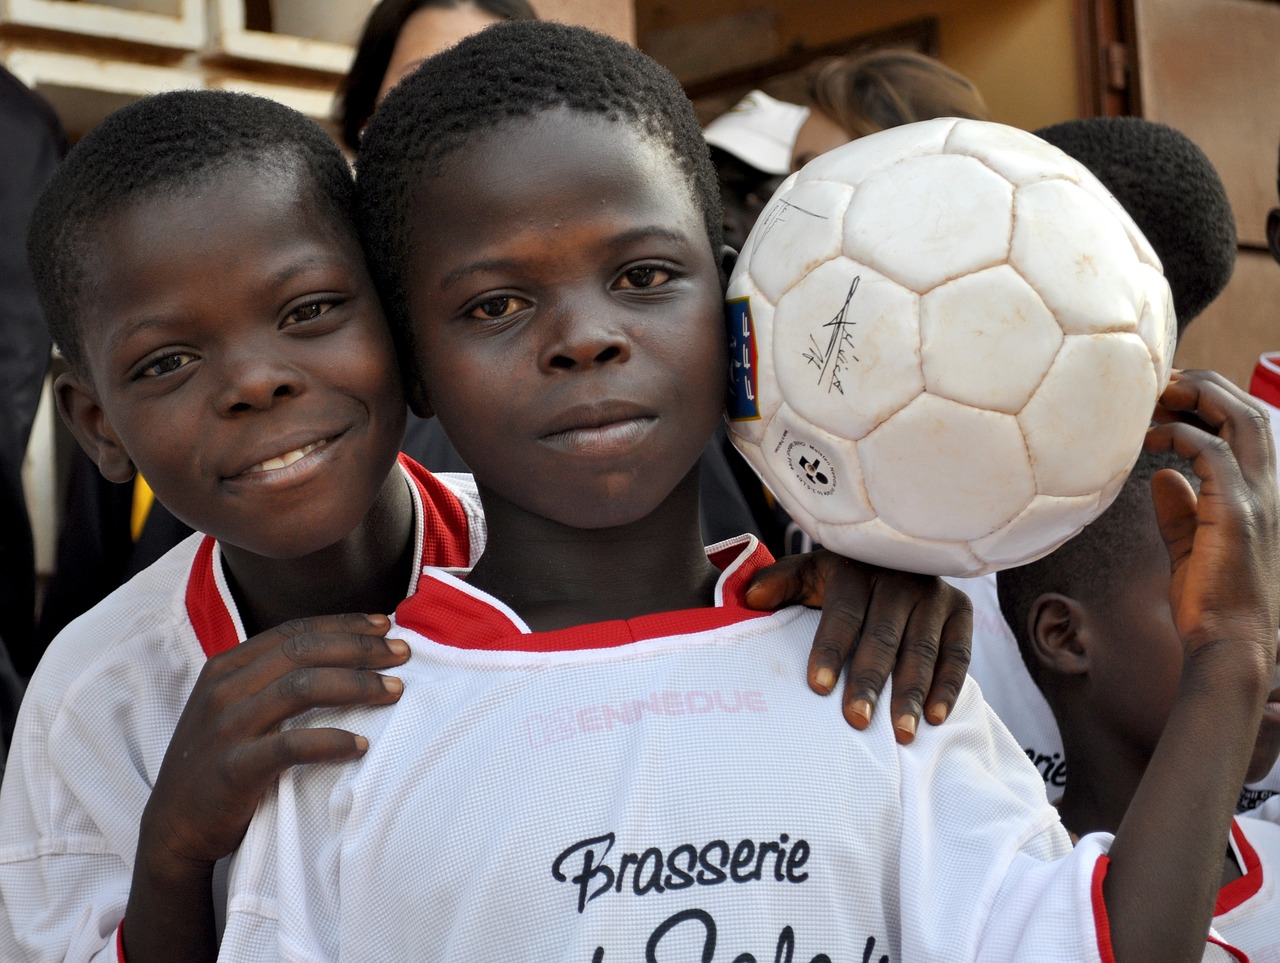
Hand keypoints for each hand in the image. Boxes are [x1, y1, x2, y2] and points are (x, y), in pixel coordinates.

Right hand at [123, 613, 408, 961]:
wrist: (174, 829)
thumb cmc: (222, 763)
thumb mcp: (238, 708)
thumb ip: (275, 680)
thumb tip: (343, 656)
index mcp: (227, 667)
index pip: (295, 632)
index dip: (344, 625)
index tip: (385, 625)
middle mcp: (224, 689)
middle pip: (303, 652)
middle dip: (360, 648)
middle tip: (403, 653)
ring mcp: (225, 728)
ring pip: (301, 688)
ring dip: (356, 685)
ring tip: (395, 691)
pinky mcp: (232, 769)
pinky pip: (290, 746)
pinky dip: (331, 741)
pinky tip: (362, 745)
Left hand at [745, 551, 971, 742]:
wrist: (895, 559)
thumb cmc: (840, 581)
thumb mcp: (808, 574)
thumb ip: (779, 585)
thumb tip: (751, 601)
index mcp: (855, 569)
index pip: (842, 613)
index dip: (829, 649)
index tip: (817, 687)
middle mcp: (898, 579)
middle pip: (882, 636)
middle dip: (869, 680)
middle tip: (857, 720)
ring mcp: (934, 594)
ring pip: (921, 650)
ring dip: (912, 693)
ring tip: (900, 733)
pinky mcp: (961, 611)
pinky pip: (958, 654)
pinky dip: (948, 687)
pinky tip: (934, 718)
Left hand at [1145, 369, 1279, 675]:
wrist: (1227, 644)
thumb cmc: (1208, 602)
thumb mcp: (1188, 546)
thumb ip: (1178, 509)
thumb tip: (1160, 475)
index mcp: (1257, 493)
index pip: (1244, 426)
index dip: (1209, 401)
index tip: (1164, 397)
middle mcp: (1266, 488)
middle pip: (1248, 409)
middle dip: (1204, 385)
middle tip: (1157, 383)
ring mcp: (1258, 497)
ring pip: (1242, 418)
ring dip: (1198, 397)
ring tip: (1157, 395)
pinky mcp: (1239, 511)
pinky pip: (1213, 452)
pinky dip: (1182, 436)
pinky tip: (1151, 439)